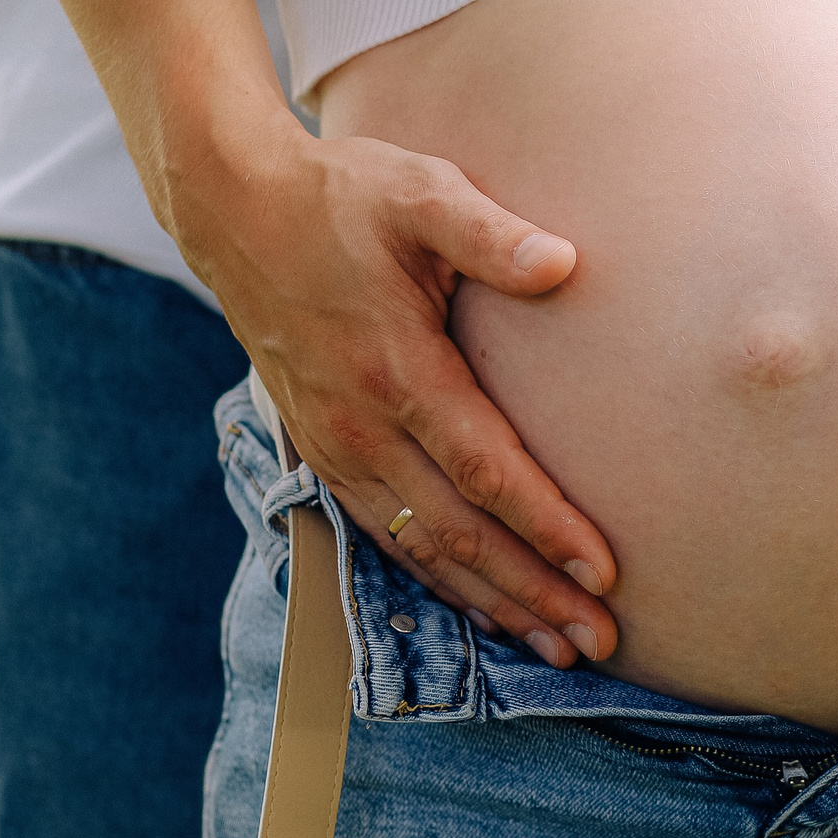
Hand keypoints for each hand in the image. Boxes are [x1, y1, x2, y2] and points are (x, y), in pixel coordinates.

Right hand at [170, 113, 617, 668]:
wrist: (234, 208)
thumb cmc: (343, 195)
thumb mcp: (421, 192)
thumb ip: (492, 233)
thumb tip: (565, 263)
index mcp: (397, 368)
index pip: (485, 469)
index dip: (547, 526)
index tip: (604, 571)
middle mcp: (361, 424)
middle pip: (459, 531)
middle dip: (533, 591)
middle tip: (599, 639)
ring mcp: (335, 445)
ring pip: (420, 547)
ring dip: (490, 601)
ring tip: (555, 645)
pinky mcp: (321, 450)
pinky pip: (385, 533)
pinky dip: (437, 578)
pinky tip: (483, 605)